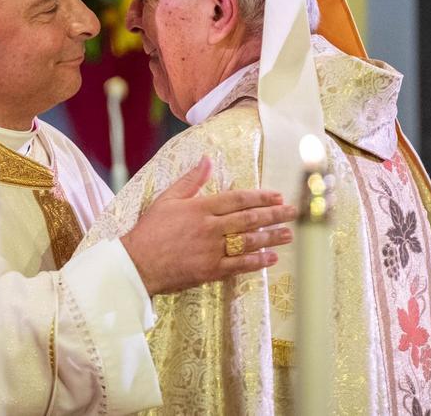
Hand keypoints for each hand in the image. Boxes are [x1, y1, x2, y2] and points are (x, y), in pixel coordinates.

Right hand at [121, 157, 296, 295]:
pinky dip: (257, 261)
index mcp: (200, 208)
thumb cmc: (150, 230)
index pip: (238, 199)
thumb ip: (191, 180)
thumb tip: (207, 159)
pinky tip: (271, 258)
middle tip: (293, 212)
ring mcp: (211, 250)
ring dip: (271, 237)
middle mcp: (210, 227)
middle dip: (274, 215)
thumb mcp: (167, 198)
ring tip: (289, 234)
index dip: (261, 196)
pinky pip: (239, 265)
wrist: (137, 263)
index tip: (278, 195)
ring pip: (248, 242)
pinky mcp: (210, 270)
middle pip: (249, 219)